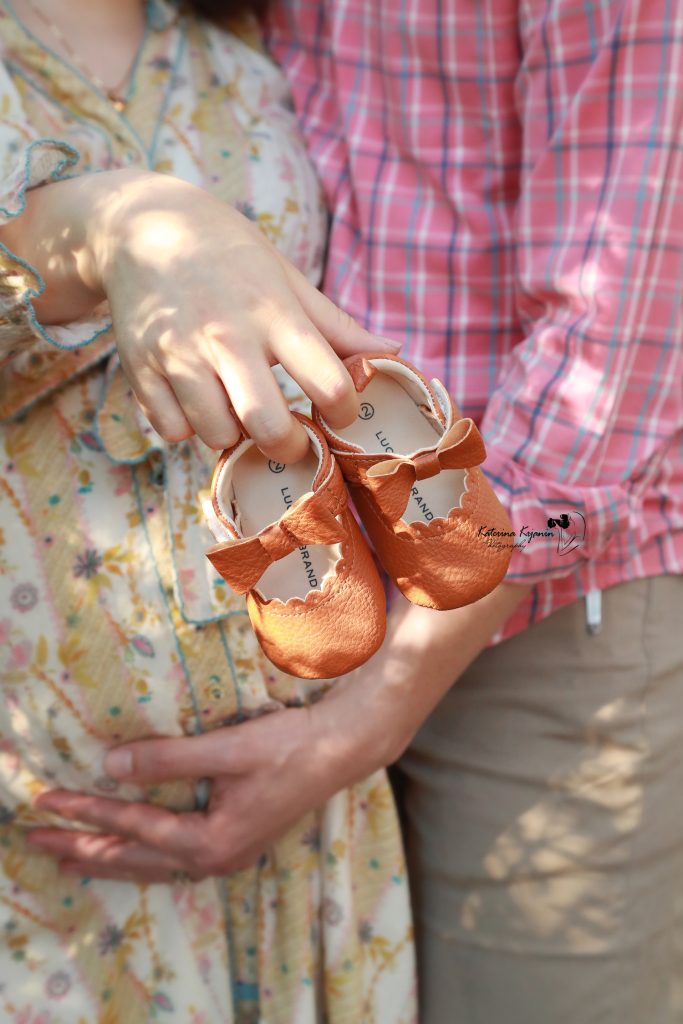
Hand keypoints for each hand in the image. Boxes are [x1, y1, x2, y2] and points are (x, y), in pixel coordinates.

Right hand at [3, 169, 398, 460]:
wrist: (142, 226)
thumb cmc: (229, 256)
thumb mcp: (287, 279)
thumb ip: (336, 326)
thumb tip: (394, 353)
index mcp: (274, 312)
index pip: (327, 381)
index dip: (345, 411)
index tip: (340, 413)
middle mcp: (227, 335)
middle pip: (267, 425)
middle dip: (287, 447)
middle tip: (291, 441)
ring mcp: (179, 353)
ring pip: (216, 434)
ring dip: (232, 433)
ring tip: (234, 407)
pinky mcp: (140, 368)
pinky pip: (171, 430)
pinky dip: (186, 426)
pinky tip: (193, 399)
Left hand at [28, 702, 370, 882]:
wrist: (342, 750)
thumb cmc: (289, 746)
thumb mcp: (227, 749)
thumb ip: (168, 760)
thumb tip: (111, 766)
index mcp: (212, 841)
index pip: (134, 826)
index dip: (86, 812)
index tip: (47, 800)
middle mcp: (216, 858)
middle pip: (134, 860)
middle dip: (83, 850)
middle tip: (38, 843)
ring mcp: (226, 855)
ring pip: (152, 864)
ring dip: (107, 857)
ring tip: (69, 856)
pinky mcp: (234, 841)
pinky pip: (171, 857)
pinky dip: (139, 853)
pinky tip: (129, 849)